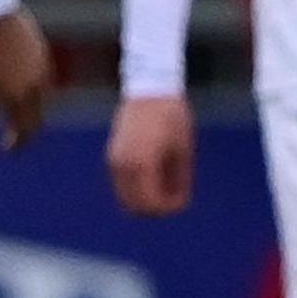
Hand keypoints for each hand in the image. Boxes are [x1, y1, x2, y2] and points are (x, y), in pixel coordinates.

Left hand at [0, 10, 52, 151]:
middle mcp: (37, 86)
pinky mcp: (43, 53)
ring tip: (13, 116)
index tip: (5, 150)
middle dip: (26, 134)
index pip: (24, 133)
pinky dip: (33, 94)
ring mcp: (43, 68)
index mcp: (18, 96)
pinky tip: (17, 90)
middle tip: (11, 140)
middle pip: (38, 121)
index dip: (15, 146)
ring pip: (43, 102)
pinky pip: (43, 82)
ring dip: (30, 114)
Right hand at [106, 94, 194, 214]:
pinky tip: (154, 175)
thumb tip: (179, 204)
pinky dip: (136, 190)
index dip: (169, 208)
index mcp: (143, 164)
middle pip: (135, 207)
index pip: (152, 203)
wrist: (149, 88)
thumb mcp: (183, 150)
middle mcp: (123, 166)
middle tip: (175, 197)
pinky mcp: (112, 157)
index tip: (184, 199)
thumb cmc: (173, 117)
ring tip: (166, 185)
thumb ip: (180, 180)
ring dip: (144, 201)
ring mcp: (114, 162)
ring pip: (125, 199)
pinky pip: (122, 185)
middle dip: (156, 209)